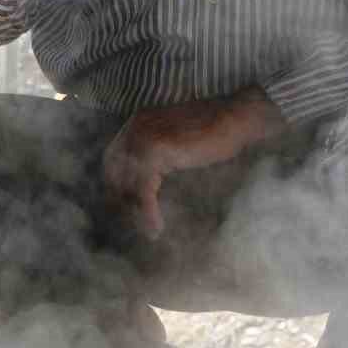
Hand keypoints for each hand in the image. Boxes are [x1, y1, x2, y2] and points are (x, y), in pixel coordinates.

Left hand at [102, 88, 284, 239]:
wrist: (235, 117)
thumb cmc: (214, 130)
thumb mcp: (176, 139)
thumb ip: (158, 155)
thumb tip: (147, 181)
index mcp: (137, 122)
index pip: (112, 158)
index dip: (115, 183)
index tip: (125, 204)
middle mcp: (135, 128)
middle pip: (114, 172)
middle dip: (121, 200)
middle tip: (134, 222)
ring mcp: (143, 138)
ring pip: (128, 185)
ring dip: (136, 212)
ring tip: (148, 230)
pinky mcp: (157, 152)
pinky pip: (145, 190)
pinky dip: (148, 211)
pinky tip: (157, 226)